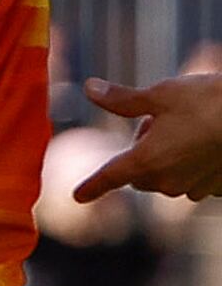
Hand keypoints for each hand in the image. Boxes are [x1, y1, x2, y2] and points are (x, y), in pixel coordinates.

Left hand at [73, 72, 221, 202]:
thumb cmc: (209, 102)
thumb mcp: (161, 94)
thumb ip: (123, 99)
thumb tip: (90, 89)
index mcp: (147, 160)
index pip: (110, 176)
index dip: (92, 186)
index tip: (78, 196)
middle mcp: (168, 181)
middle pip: (140, 174)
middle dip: (141, 153)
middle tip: (158, 123)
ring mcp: (195, 187)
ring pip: (168, 177)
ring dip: (169, 159)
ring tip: (190, 128)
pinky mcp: (218, 188)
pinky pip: (195, 179)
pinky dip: (194, 165)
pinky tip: (209, 143)